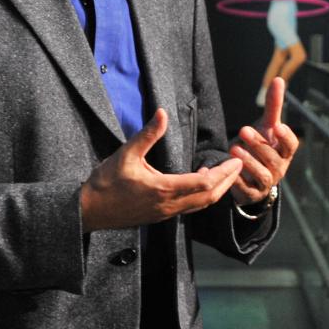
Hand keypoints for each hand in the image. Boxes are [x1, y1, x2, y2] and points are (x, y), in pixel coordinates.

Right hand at [81, 109, 242, 229]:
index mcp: (164, 189)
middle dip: (227, 181)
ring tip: (225, 173)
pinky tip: (201, 182)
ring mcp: (166, 213)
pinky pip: (190, 208)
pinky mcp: (161, 216)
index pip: (204, 183)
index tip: (235, 160)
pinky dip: (202, 195)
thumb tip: (162, 113)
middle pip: (209, 197)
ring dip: (216, 190)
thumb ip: (147, 134)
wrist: (89, 211)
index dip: (223, 172)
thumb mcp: (126, 154)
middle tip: (239, 165)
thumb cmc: (105, 183)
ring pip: (201, 204)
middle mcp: (169, 205)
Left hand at [231, 76, 299, 205]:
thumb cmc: (262, 146)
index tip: (278, 126)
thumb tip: (278, 80)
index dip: (286, 137)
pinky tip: (229, 170)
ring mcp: (266, 182)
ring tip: (234, 149)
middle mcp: (279, 168)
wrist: (251, 176)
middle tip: (243, 129)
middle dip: (259, 144)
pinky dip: (238, 180)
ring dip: (249, 162)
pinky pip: (246, 189)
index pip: (291, 146)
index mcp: (284, 152)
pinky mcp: (251, 193)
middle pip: (274, 158)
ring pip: (262, 174)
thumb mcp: (266, 126)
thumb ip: (273, 106)